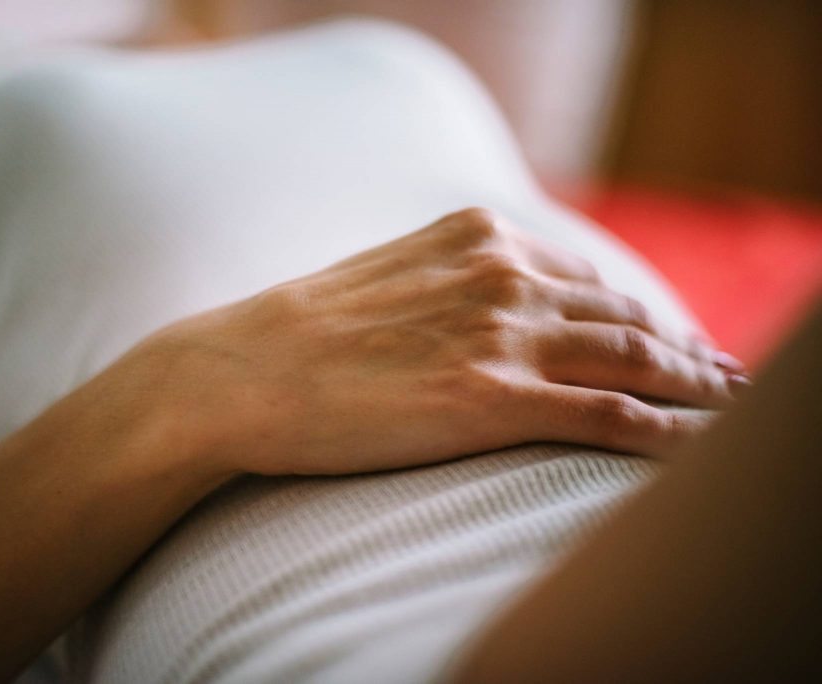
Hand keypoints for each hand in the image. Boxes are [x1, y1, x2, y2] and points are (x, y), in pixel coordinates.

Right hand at [135, 208, 738, 476]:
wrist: (238, 372)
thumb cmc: (300, 335)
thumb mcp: (387, 279)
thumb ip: (447, 283)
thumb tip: (484, 312)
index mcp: (476, 239)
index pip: (587, 280)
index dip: (636, 315)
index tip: (662, 343)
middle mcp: (502, 277)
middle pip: (626, 318)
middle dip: (683, 351)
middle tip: (721, 380)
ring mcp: (501, 336)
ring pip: (635, 361)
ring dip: (695, 388)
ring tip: (726, 409)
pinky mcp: (491, 399)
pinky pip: (610, 416)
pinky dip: (666, 432)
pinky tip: (694, 448)